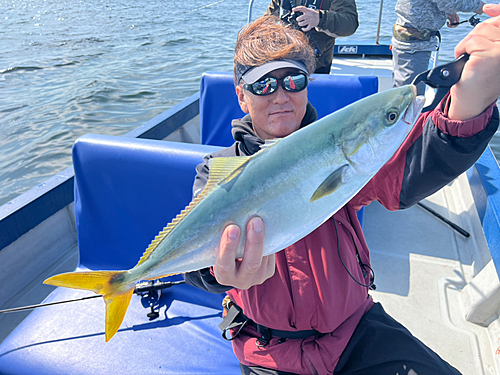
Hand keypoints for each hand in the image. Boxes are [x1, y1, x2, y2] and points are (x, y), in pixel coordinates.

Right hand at [214, 217, 274, 289]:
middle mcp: (240, 281)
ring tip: (262, 219)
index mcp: (223, 275)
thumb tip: (217, 203)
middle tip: (255, 220)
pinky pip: (270, 256)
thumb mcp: (216, 245)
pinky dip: (270, 241)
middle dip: (254, 241)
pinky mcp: (268, 272)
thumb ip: (220, 233)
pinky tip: (268, 225)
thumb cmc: (220, 247)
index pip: (225, 263)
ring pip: (264, 259)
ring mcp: (257, 278)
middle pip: (251, 264)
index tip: (232, 228)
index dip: (228, 247)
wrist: (234, 263)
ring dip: (264, 238)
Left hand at [293, 6, 319, 31]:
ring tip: (299, 23)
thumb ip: (302, 9)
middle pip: (301, 18)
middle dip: (298, 19)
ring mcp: (310, 20)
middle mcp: (308, 15)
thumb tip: (294, 9)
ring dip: (300, 24)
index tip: (293, 10)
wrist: (319, 17)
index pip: (302, 8)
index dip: (297, 8)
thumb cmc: (312, 14)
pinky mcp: (311, 24)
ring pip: (303, 23)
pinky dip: (304, 29)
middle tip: (298, 19)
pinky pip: (307, 28)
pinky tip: (302, 28)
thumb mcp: (308, 10)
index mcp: (307, 11)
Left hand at [449, 3, 499, 119]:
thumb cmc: (479, 80)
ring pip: (479, 32)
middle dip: (474, 36)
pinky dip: (462, 50)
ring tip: (469, 60)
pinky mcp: (491, 55)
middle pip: (488, 25)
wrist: (472, 101)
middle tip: (470, 52)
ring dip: (467, 45)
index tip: (487, 8)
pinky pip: (471, 42)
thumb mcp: (490, 51)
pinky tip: (466, 62)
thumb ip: (493, 33)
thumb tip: (490, 9)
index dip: (497, 11)